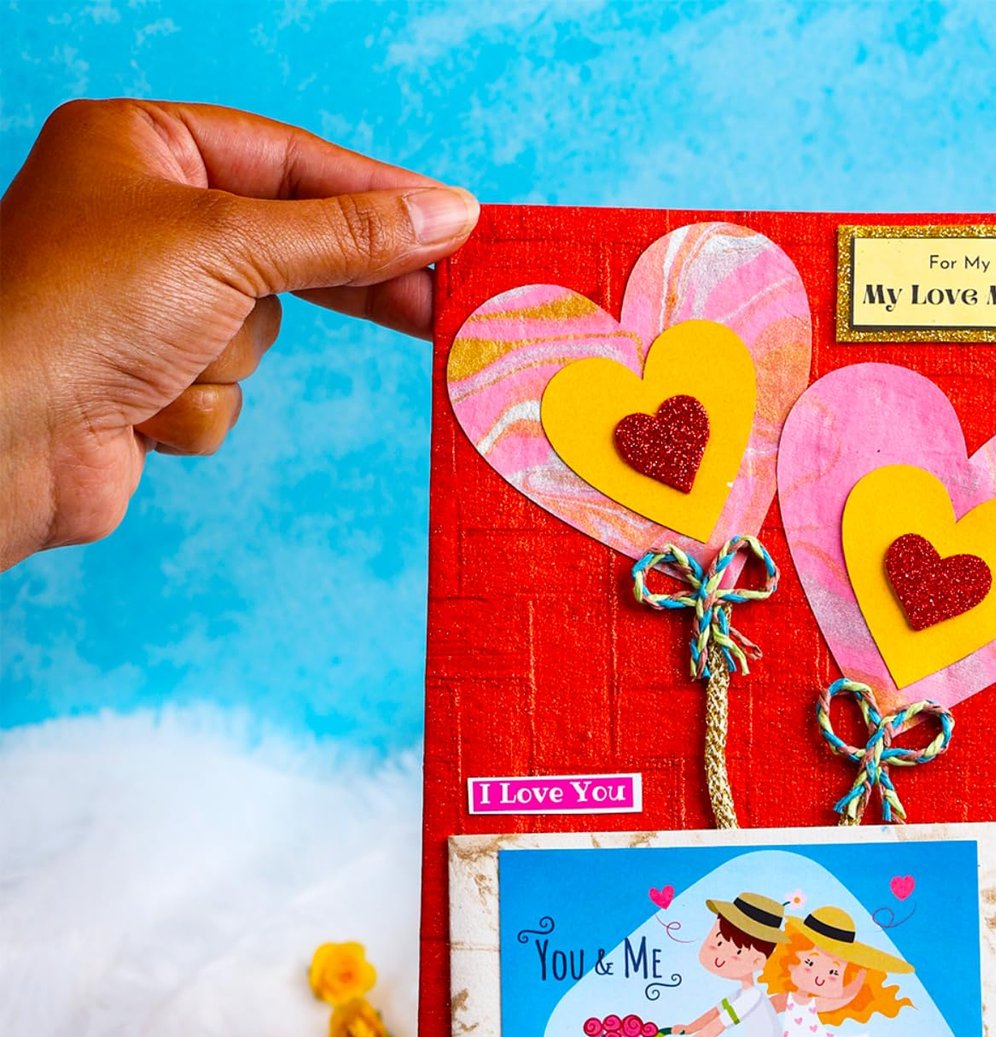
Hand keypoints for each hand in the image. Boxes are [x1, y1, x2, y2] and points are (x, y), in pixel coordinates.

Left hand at [0, 98, 479, 568]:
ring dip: (227, 357)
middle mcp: (143, 216)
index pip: (291, 159)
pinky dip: (198, 405)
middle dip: (339, 283)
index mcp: (143, 147)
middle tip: (440, 305)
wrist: (5, 435)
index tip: (455, 223)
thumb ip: (349, 234)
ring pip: (259, 330)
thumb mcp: (233, 246)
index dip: (376, 194)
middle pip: (289, 246)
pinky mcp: (149, 379)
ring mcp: (146, 304)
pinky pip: (226, 390)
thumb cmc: (83, 308)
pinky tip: (143, 407)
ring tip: (168, 358)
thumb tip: (448, 213)